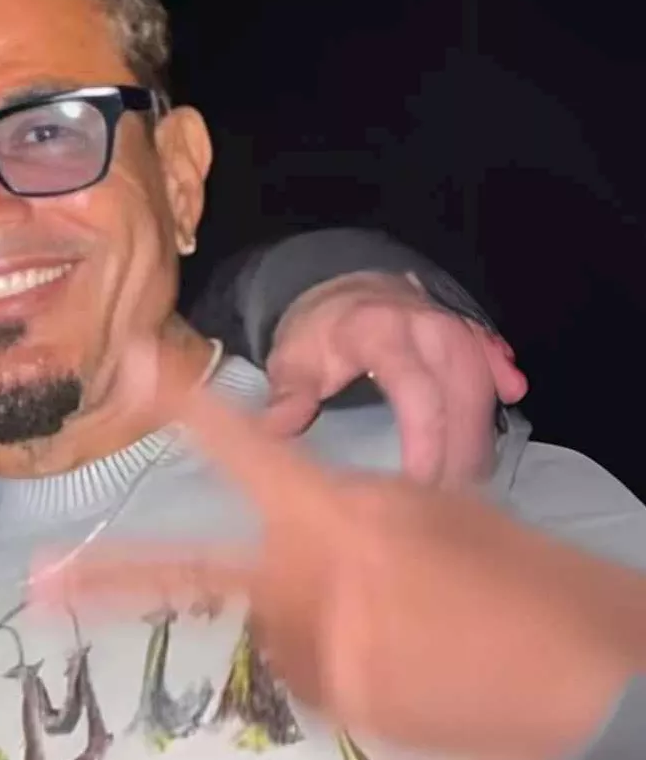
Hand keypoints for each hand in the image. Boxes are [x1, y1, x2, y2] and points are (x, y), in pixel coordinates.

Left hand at [32, 346, 643, 759]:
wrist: (590, 675)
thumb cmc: (520, 575)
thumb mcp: (432, 510)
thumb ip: (344, 514)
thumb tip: (293, 534)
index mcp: (343, 512)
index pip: (248, 447)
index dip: (183, 406)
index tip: (128, 362)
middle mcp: (314, 581)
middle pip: (193, 576)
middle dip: (110, 581)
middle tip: (40, 586)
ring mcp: (320, 652)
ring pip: (263, 627)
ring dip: (291, 619)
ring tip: (385, 619)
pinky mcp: (338, 706)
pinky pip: (303, 672)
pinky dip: (329, 659)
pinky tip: (396, 656)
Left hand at [263, 270, 527, 484]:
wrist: (340, 288)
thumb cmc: (316, 334)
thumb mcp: (292, 359)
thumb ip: (289, 395)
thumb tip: (275, 432)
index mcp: (380, 333)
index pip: (418, 391)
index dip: (427, 441)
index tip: (422, 484)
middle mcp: (426, 325)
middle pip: (462, 391)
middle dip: (462, 448)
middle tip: (451, 498)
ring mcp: (453, 324)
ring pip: (483, 380)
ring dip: (481, 432)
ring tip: (473, 479)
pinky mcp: (468, 328)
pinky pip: (493, 356)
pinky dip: (502, 382)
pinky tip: (511, 404)